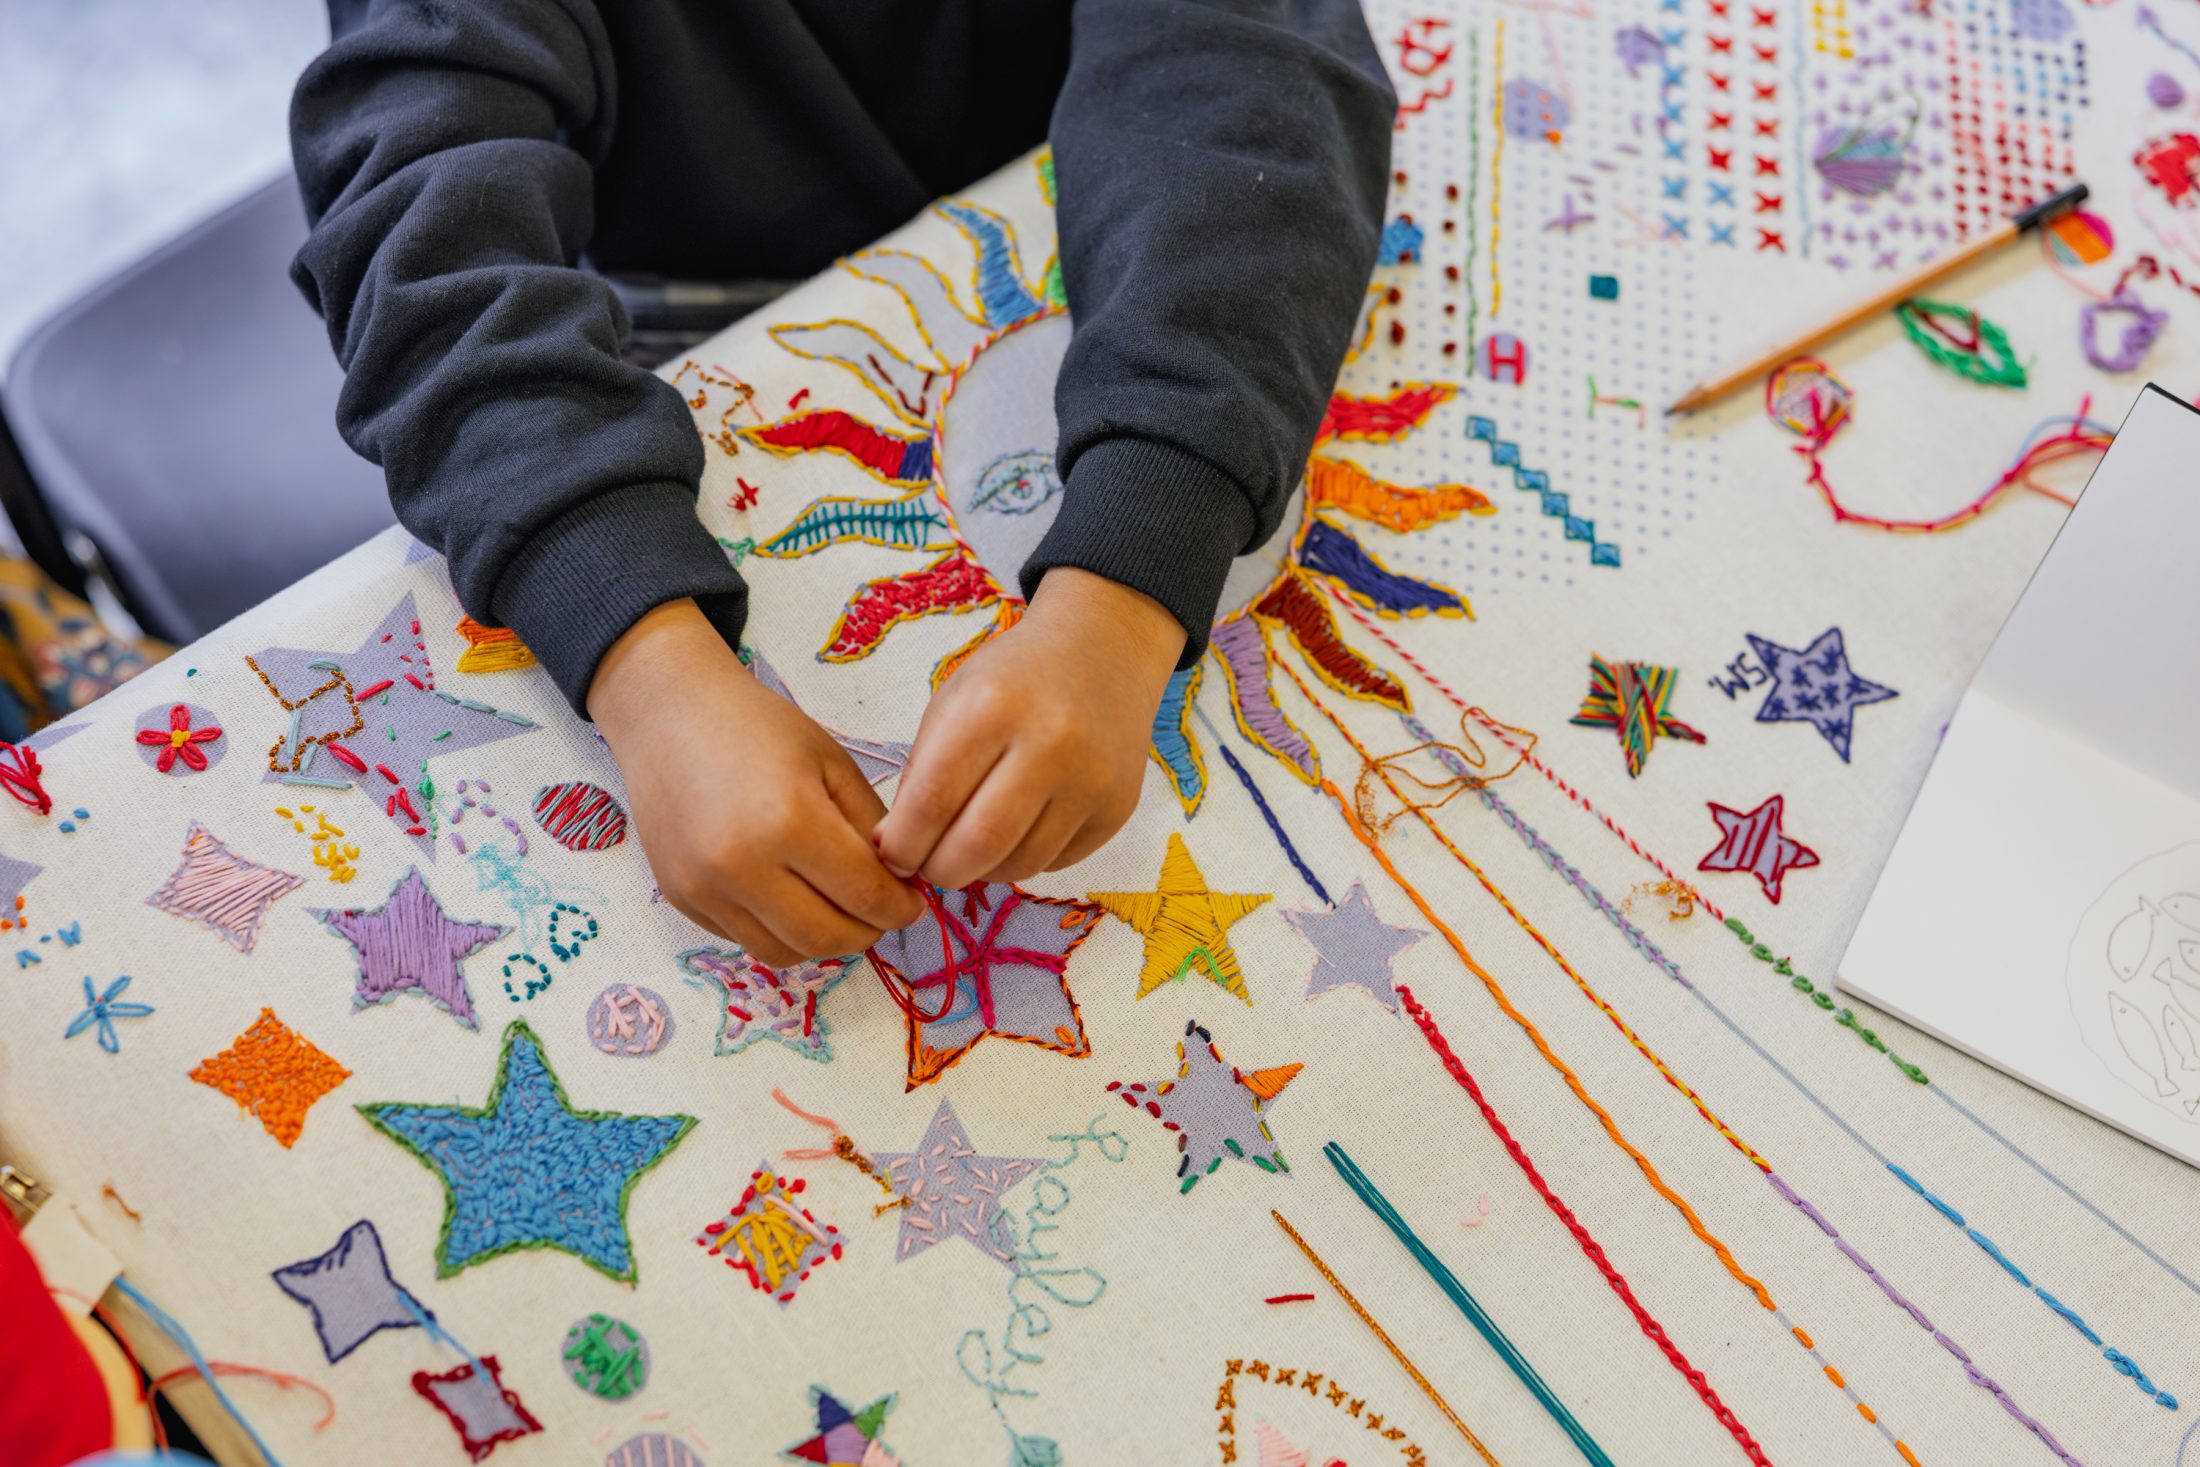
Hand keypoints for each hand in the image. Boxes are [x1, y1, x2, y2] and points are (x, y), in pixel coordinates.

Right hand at [589, 599, 923, 965]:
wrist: (670, 716)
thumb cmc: (758, 727)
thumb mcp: (832, 763)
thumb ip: (871, 827)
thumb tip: (900, 882)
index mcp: (791, 821)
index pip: (866, 896)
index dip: (901, 907)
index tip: (913, 902)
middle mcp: (743, 865)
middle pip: (828, 938)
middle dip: (869, 932)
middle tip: (882, 912)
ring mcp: (705, 888)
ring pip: (785, 953)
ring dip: (824, 941)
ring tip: (840, 909)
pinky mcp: (682, 899)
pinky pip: (746, 940)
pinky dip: (780, 932)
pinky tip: (793, 899)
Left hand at [875, 567, 1187, 889]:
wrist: (1103, 651)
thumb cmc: (1014, 679)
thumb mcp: (954, 703)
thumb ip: (922, 774)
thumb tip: (896, 849)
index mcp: (992, 707)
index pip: (932, 801)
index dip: (903, 845)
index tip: (893, 856)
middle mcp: (1050, 743)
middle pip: (979, 845)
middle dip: (940, 870)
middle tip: (928, 866)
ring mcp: (1091, 779)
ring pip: (1020, 864)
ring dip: (983, 870)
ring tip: (971, 847)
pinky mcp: (1118, 808)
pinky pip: (1056, 861)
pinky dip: (1024, 859)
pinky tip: (1016, 831)